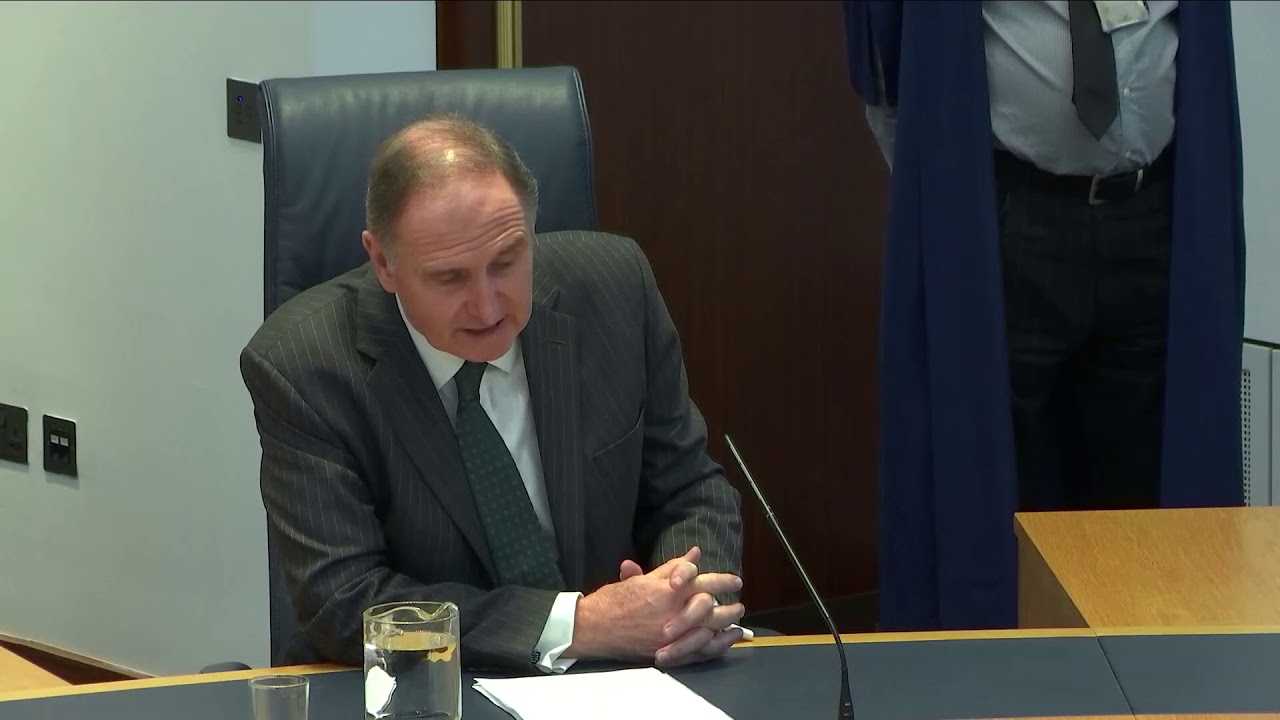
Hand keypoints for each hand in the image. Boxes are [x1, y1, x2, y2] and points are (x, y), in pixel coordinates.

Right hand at [615, 549, 746, 667]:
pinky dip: (716, 645)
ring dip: (727, 623)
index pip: (704, 581)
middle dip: (729, 603)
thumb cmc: (614, 601)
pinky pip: (700, 651)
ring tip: (737, 619)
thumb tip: (695, 553)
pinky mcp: (668, 652)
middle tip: (739, 599)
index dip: (723, 580)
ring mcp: (673, 635)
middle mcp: (674, 613)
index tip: (734, 581)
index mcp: (668, 591)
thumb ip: (673, 567)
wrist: (593, 627)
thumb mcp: (643, 578)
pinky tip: (726, 640)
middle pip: (712, 607)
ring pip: (710, 629)